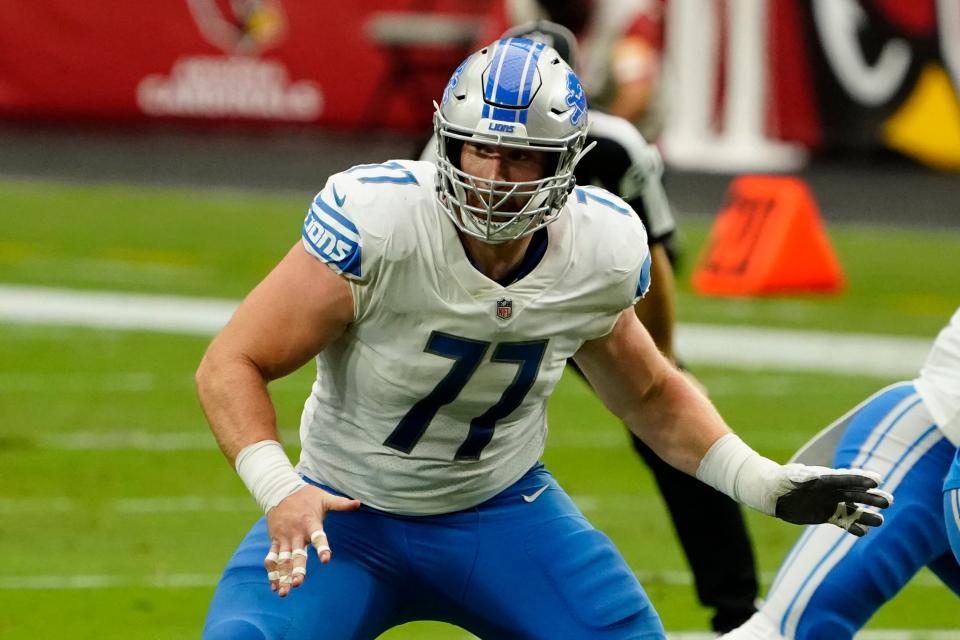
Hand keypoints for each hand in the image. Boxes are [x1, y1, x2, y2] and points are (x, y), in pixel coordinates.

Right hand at [263, 484, 360, 596]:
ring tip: (284, 592)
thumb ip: (341, 503)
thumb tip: (359, 503)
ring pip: (282, 560)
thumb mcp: (324, 497)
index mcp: (310, 523)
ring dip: (282, 576)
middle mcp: (296, 533)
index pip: (318, 537)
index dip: (322, 548)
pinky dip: (272, 571)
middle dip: (297, 570)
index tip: (325, 560)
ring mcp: (284, 537)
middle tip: (297, 584)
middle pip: (297, 554)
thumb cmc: (306, 495)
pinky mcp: (275, 539)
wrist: (279, 489)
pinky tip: (274, 586)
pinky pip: (272, 557)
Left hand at [773, 465, 892, 535]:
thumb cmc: (783, 480)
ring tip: (881, 520)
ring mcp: (832, 503)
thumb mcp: (791, 477)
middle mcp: (833, 490)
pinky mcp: (828, 515)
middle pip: (856, 493)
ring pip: (853, 509)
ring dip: (867, 515)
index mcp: (826, 477)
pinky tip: (864, 532)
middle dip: (871, 497)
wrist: (775, 494)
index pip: (846, 477)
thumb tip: (814, 476)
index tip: (877, 480)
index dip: (860, 479)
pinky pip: (844, 522)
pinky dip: (853, 527)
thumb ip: (803, 477)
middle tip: (889, 501)